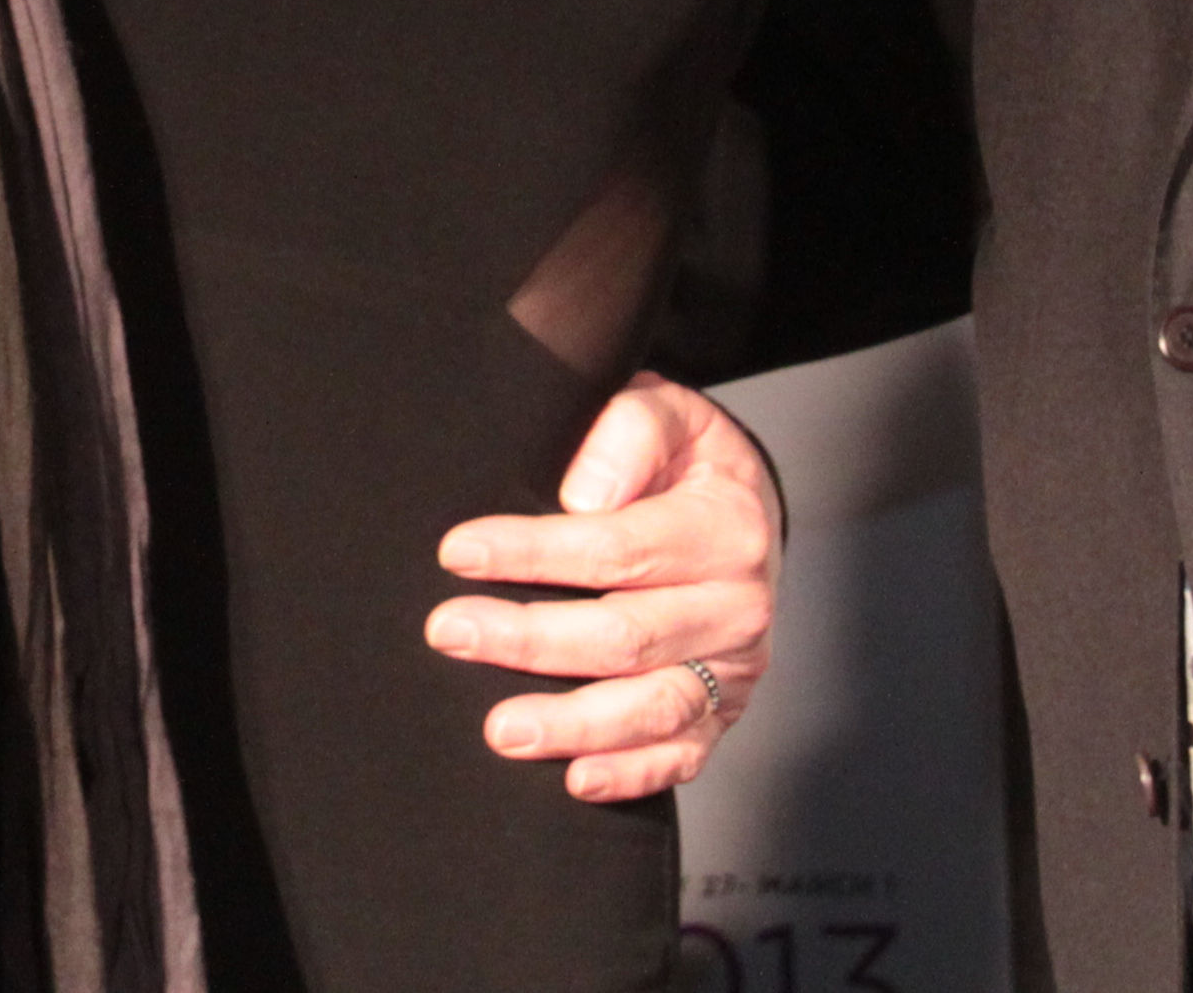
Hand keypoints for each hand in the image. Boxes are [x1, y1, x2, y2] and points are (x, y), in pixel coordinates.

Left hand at [421, 372, 779, 801]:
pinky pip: (682, 753)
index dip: (535, 552)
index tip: (458, 552)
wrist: (743, 508)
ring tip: (500, 730)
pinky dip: (632, 772)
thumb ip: (630, 430)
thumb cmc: (684, 460)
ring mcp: (733, 667)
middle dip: (531, 640)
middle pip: (627, 636)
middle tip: (449, 633)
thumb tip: (584, 494)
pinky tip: (576, 779)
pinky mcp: (722, 711)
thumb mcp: (669, 414)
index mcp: (725, 528)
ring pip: (654, 707)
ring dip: (574, 725)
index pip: (621, 547)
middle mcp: (738, 605)